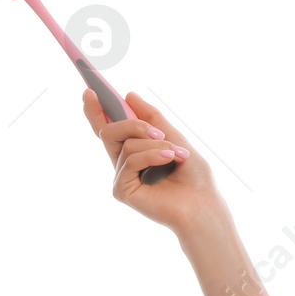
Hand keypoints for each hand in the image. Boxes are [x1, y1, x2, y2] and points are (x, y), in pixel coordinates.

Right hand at [81, 88, 221, 235]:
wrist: (203, 205)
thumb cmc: (194, 177)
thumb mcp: (175, 138)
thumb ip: (152, 118)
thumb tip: (129, 96)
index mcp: (135, 151)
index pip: (110, 128)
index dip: (96, 110)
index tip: (90, 90)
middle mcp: (124, 163)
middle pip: (109, 131)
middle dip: (133, 123)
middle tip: (158, 131)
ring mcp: (121, 177)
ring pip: (126, 144)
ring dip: (156, 144)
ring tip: (177, 155)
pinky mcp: (121, 190)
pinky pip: (130, 160)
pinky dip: (152, 156)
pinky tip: (169, 160)